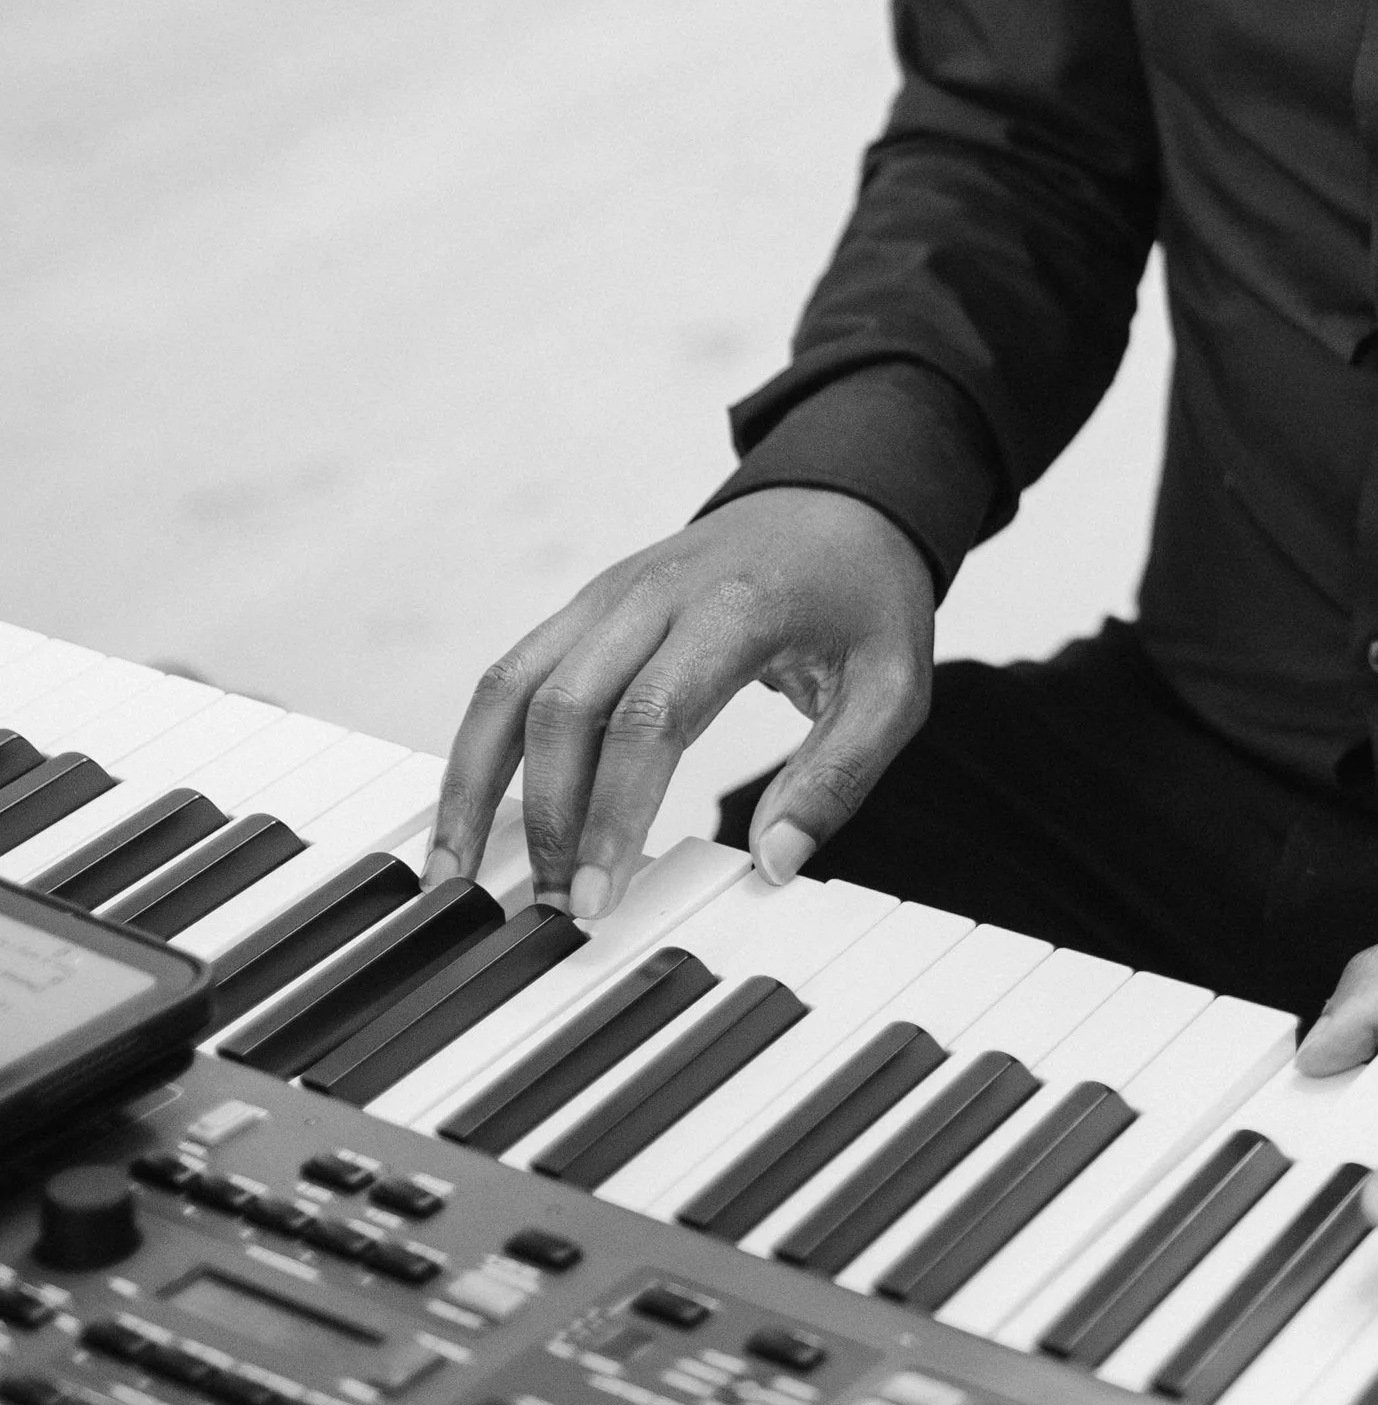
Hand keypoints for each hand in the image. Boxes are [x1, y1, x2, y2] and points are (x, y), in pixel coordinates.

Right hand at [425, 488, 934, 918]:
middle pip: (564, 706)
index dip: (613, 813)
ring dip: (475, 784)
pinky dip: (479, 746)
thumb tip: (775, 862)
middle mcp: (652, 593)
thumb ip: (838, 775)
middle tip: (551, 906)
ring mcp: (607, 594)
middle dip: (545, 817)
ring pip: (511, 685)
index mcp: (733, 609)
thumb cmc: (862, 596)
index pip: (650, 716)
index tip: (599, 896)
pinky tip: (467, 812)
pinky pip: (511, 675)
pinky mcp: (585, 607)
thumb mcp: (893, 685)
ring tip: (456, 876)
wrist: (837, 498)